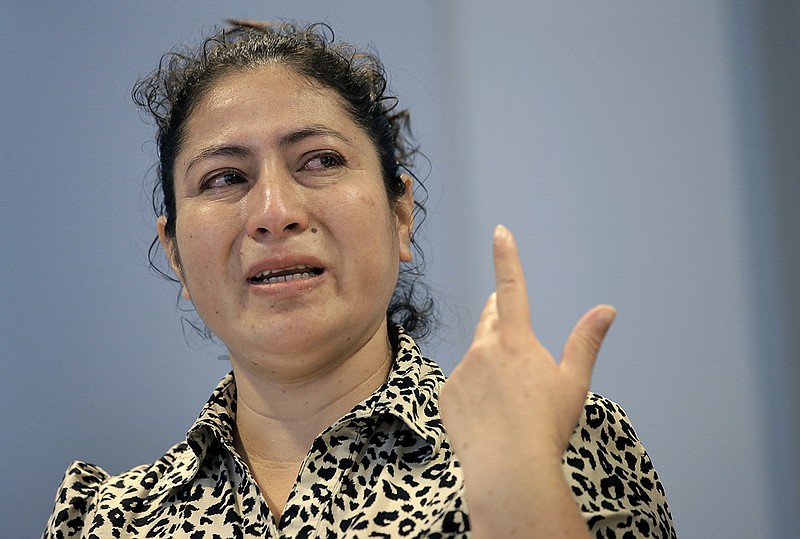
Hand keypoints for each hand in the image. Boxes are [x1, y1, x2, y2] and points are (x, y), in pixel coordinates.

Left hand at [440, 225, 615, 501]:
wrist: (508, 470)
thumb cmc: (546, 427)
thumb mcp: (573, 383)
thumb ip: (585, 342)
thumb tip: (606, 310)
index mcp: (515, 340)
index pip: (512, 288)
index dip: (507, 257)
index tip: (500, 231)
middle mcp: (483, 348)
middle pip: (491, 320)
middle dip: (500, 317)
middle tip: (513, 339)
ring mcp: (460, 371)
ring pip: (476, 358)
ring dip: (489, 367)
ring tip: (508, 403)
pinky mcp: (446, 394)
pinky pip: (461, 385)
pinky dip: (473, 394)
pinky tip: (487, 418)